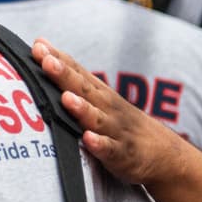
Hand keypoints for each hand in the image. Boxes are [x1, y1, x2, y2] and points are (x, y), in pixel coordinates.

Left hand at [31, 38, 186, 186]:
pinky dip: (99, 144)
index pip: (76, 71)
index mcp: (98, 92)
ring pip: (96, 118)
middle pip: (83, 88)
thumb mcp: (98, 96)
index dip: (57, 58)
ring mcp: (115, 130)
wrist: (163, 153)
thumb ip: (71, 75)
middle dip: (64, 75)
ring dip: (81, 108)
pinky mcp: (122, 154)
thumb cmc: (118, 120)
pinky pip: (109, 149)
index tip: (38, 46)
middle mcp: (106, 107)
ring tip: (66, 98)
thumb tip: (39, 48)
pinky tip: (88, 139)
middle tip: (46, 61)